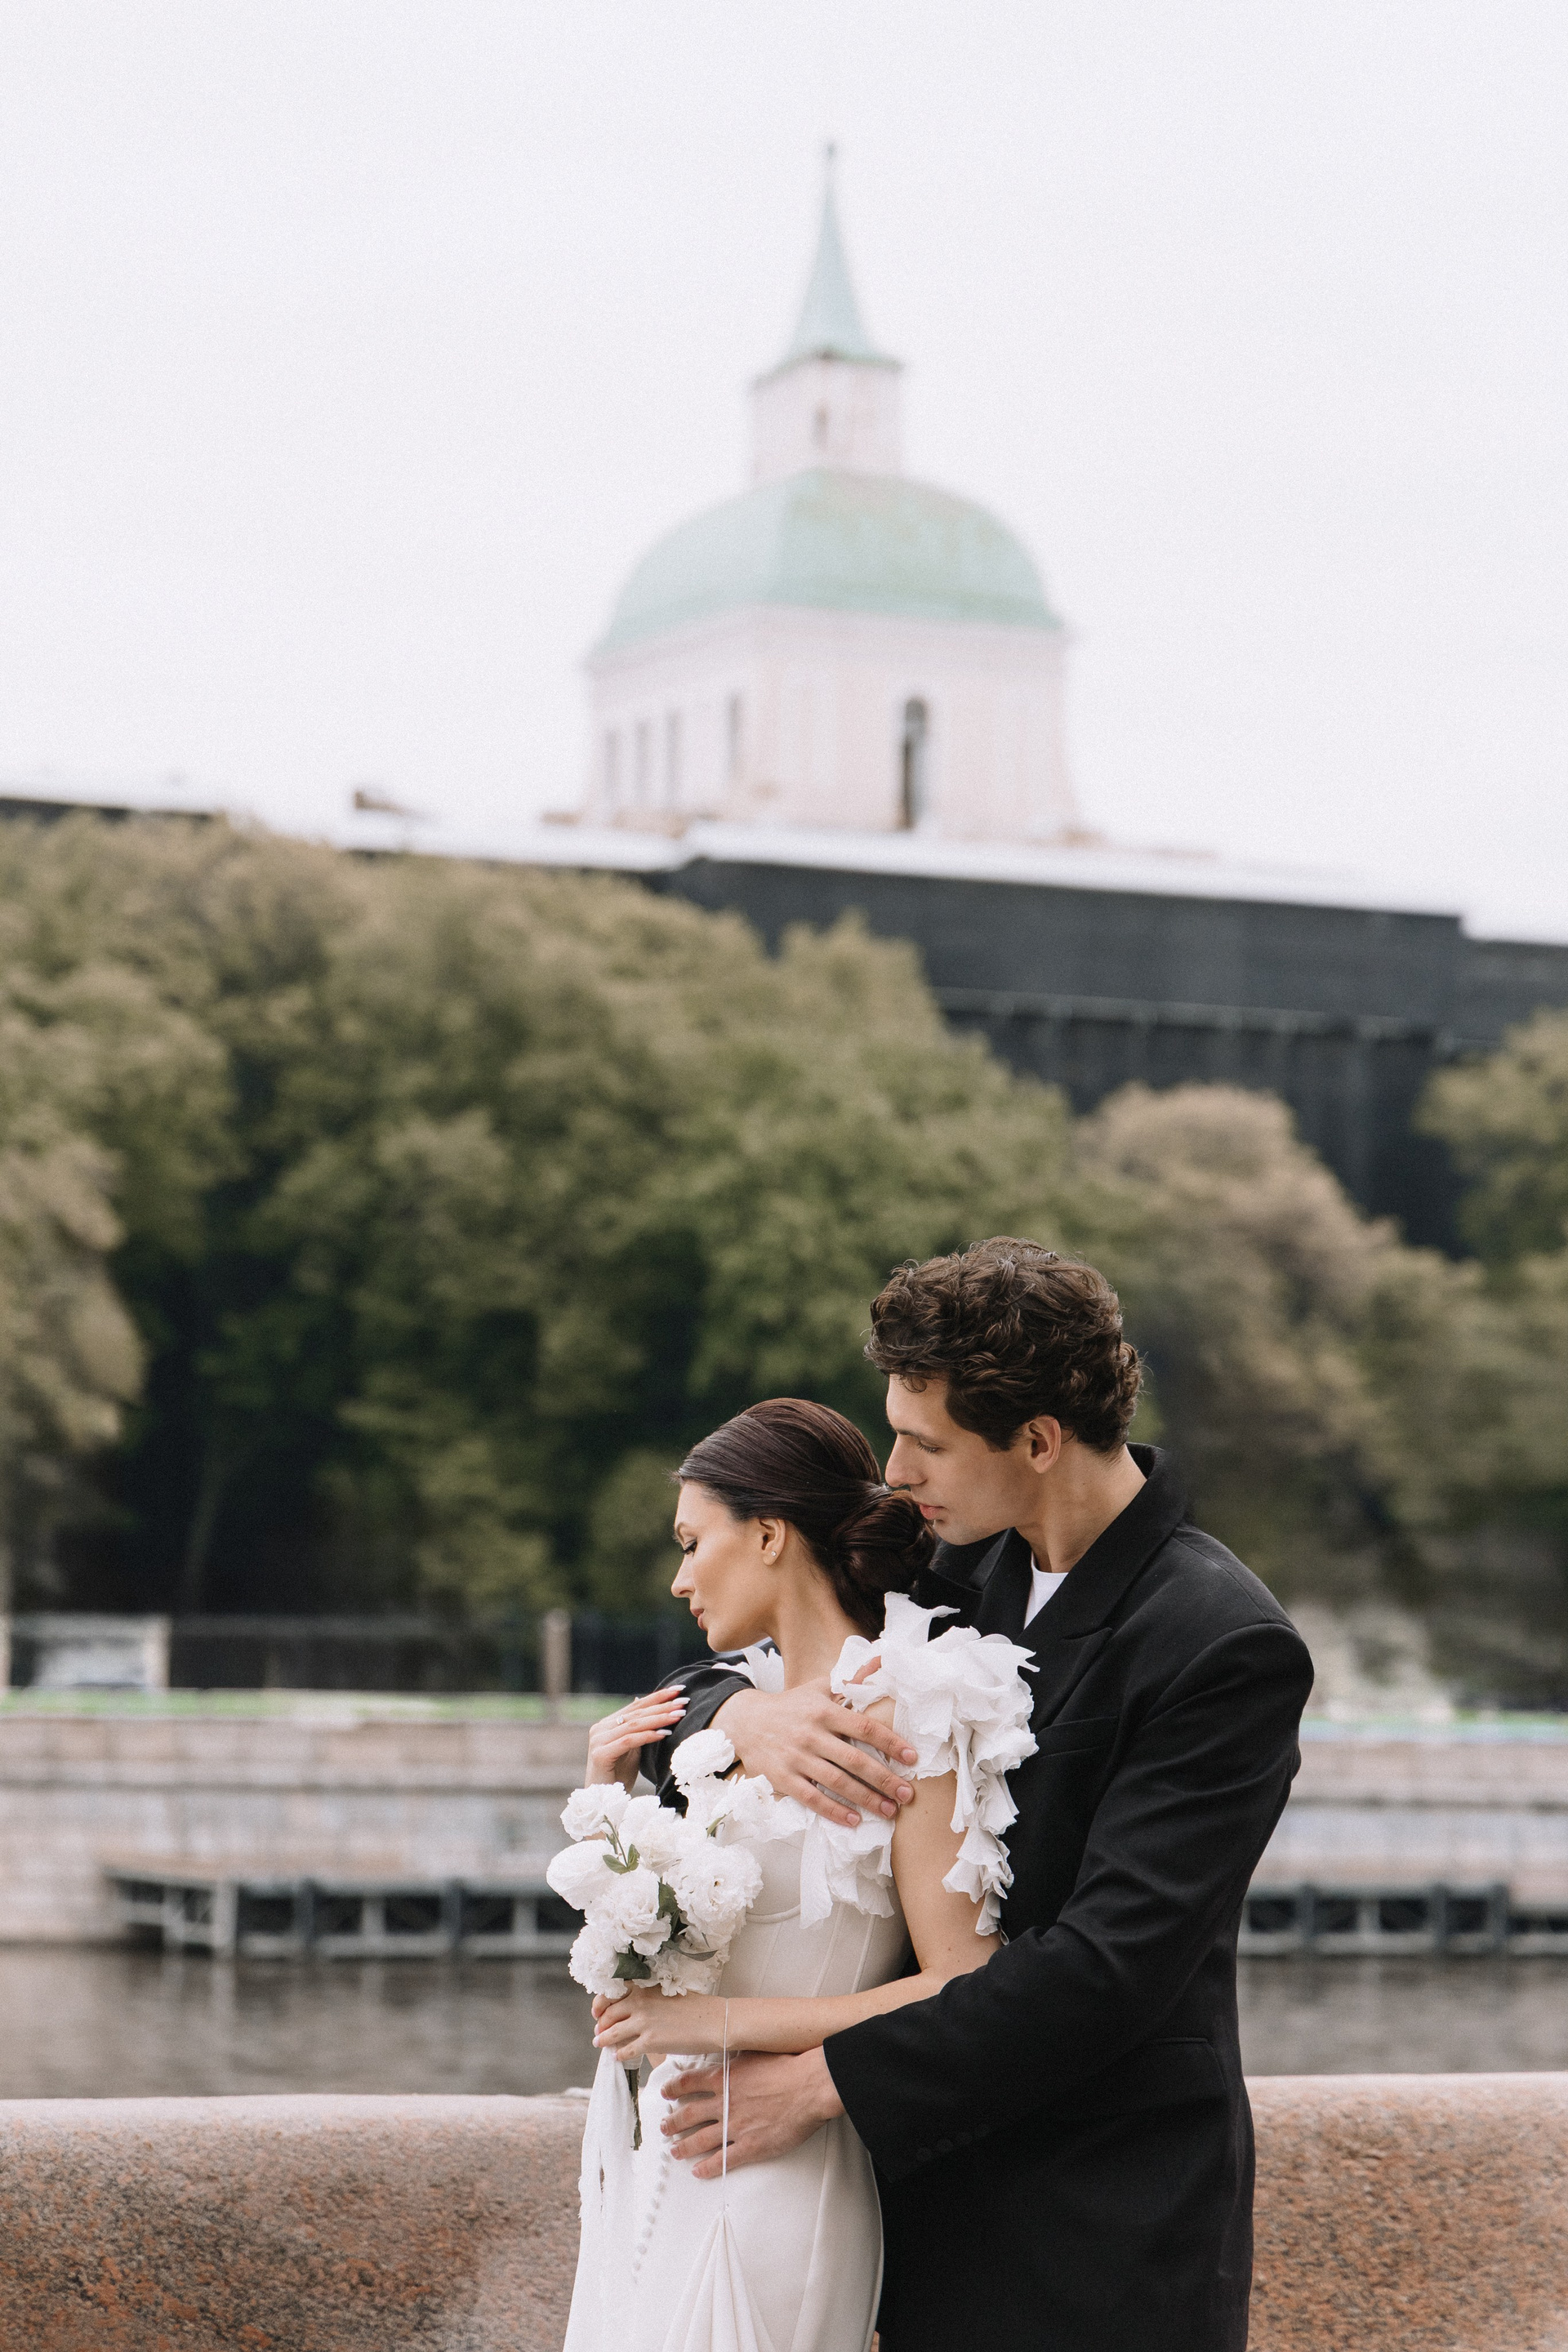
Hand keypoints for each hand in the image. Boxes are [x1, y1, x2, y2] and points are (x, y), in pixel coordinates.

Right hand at [584, 1687, 686, 1788]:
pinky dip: (648, 1736)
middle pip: (637, 1713)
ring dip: (659, 1718)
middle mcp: (600, 1728)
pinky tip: (664, 1733)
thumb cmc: (618, 1776)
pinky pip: (628, 1741)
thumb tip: (643, 1702)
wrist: (602, 1801)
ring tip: (679, 1715)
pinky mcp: (600, 1754)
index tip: (679, 1689)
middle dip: (663, 1706)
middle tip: (684, 1701)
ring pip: (634, 1725)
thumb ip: (637, 1729)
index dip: (658, 1696)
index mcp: (607, 1724)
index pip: (636, 1706)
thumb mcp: (632, 1749)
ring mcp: (598, 1740)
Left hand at [592, 1988, 723, 2062]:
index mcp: (644, 1988)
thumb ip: (648, 1997)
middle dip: (601, 2024)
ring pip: (612, 2032)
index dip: (600, 2004)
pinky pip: (626, 2049)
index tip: (597, 2012)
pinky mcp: (650, 2041)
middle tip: (599, 2030)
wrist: (713, 2021)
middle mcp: (640, 2002)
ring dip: (603, 2039)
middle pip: (608, 2013)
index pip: (611, 1993)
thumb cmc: (696, 2007)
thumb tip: (635, 2008)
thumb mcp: (667, 1992)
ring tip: (600, 2043)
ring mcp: (644, 2022)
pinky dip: (619, 2053)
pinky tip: (617, 2056)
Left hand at [661, 2049, 842, 2178]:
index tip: (665, 2093)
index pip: (690, 2082)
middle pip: (689, 2114)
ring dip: (684, 2146)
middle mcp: (725, 2102)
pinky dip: (707, 2168)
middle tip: (664, 2127)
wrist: (809, 2087)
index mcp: (725, 2077)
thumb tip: (729, 2059)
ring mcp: (735, 2126)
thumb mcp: (756, 2053)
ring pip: (700, 2140)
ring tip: (674, 2151)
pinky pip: (723, 2161)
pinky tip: (698, 2171)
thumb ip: (738, 2061)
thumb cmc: (789, 2066)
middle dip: (673, 2122)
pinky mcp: (750, 2147)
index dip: (674, 2088)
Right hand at [715, 1679, 916, 1827]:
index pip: (864, 1728)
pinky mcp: (784, 1778)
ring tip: (889, 1811)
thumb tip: (881, 1662)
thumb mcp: (818, 1687)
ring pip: (837, 1782)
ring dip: (866, 1799)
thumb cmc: (791, 1705)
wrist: (746, 1721)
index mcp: (824, 1711)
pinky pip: (813, 1798)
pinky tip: (854, 1820)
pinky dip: (834, 1811)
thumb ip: (850, 1679)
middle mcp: (812, 1734)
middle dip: (884, 1779)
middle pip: (855, 1760)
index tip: (912, 1758)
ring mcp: (797, 1758)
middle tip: (907, 1795)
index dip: (890, 1742)